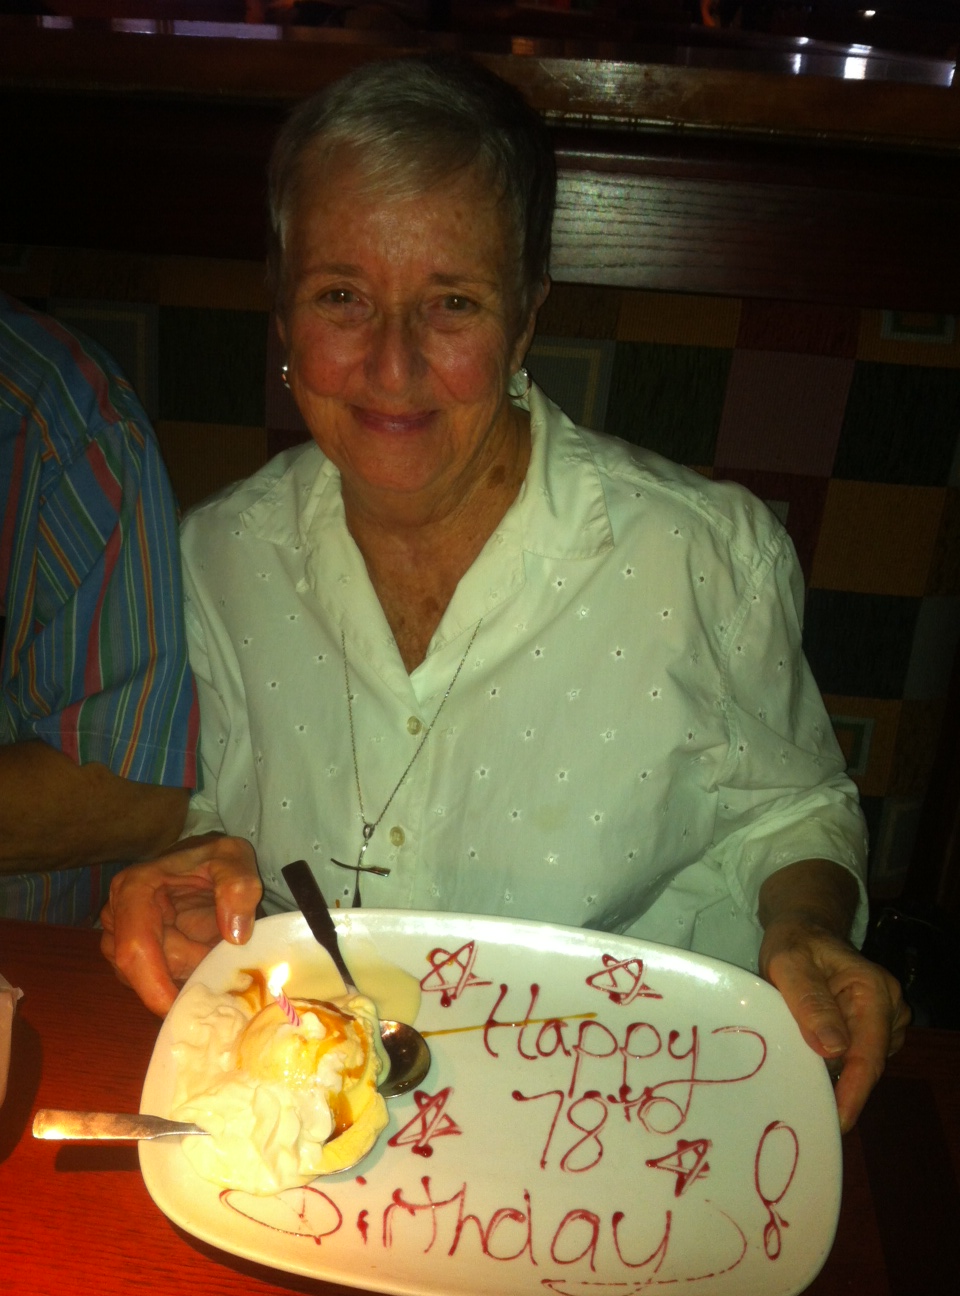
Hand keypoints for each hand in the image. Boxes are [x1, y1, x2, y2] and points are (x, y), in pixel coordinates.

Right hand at [100, 832, 262, 1015]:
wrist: (207, 862)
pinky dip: (179, 980)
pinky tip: (204, 964)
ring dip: (183, 976)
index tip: (183, 1006)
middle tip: (220, 962)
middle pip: (142, 970)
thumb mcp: (235, 859)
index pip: (135, 948)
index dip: (155, 984)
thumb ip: (239, 887)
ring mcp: (120, 939)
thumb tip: (234, 935)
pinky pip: (151, 982)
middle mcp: (117, 916)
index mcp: (133, 889)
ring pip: (146, 981)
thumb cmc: (216, 860)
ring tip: (213, 953)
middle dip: (183, 974)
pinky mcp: (131, 956)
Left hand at [759, 918, 909, 1133]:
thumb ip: (809, 1001)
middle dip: (841, 1089)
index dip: (854, 1091)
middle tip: (806, 1111)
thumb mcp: (789, 964)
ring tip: (800, 1085)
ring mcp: (883, 1019)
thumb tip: (833, 1048)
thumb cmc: (794, 944)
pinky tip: (809, 1066)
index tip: (838, 1121)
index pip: (869, 1052)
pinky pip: (855, 1057)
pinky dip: (833, 1065)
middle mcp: (888, 1007)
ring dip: (834, 1076)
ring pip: (861, 1063)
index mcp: (874, 990)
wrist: (802, 931)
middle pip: (868, 1063)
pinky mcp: (870, 1028)